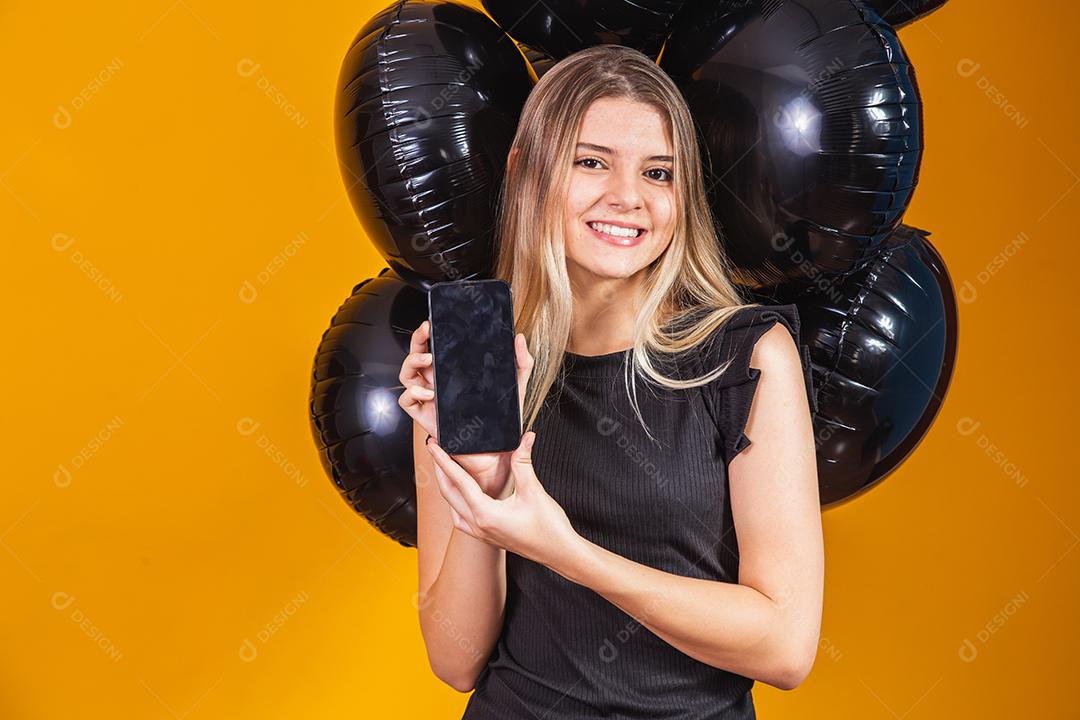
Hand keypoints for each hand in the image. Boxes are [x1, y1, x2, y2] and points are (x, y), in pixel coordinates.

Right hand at [398, 319, 533, 498]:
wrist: (494, 453)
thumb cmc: (501, 422)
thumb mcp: (515, 388)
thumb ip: (521, 363)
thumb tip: (519, 338)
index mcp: (453, 374)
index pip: (436, 348)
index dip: (430, 334)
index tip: (434, 321)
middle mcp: (438, 384)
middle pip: (417, 356)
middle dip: (417, 340)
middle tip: (426, 329)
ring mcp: (429, 400)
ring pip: (407, 375)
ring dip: (412, 363)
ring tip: (429, 361)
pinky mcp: (424, 417)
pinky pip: (407, 401)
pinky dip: (412, 393)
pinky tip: (429, 393)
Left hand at [426, 431, 581, 569]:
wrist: (560, 553)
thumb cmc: (549, 528)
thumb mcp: (534, 491)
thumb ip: (524, 463)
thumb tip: (525, 438)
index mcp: (485, 514)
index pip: (459, 481)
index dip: (444, 461)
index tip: (434, 446)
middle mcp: (479, 526)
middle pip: (450, 494)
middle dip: (440, 471)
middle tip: (434, 450)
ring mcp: (482, 534)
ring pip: (453, 508)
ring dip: (447, 488)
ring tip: (445, 469)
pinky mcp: (488, 537)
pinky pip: (462, 520)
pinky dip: (457, 504)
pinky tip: (463, 496)